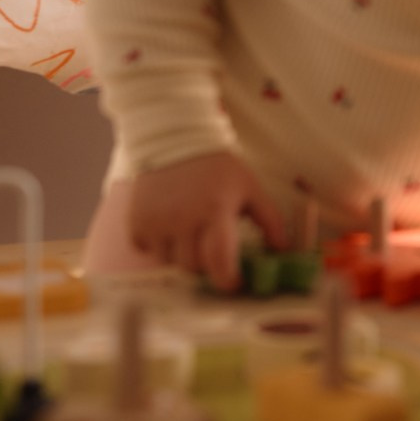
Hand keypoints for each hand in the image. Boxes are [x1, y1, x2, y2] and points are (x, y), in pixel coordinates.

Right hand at [125, 150, 284, 291]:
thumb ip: (269, 219)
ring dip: (184, 257)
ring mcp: (156, 222)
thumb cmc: (217, 167)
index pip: (219, 261)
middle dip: (208, 266)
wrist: (175, 140)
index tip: (236, 280)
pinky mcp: (137, 222)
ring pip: (171, 263)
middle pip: (195, 268)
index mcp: (215, 210)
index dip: (228, 279)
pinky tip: (171, 229)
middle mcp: (182, 220)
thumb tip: (282, 250)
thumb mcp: (249, 187)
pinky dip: (160, 247)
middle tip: (215, 252)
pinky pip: (148, 252)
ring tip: (193, 236)